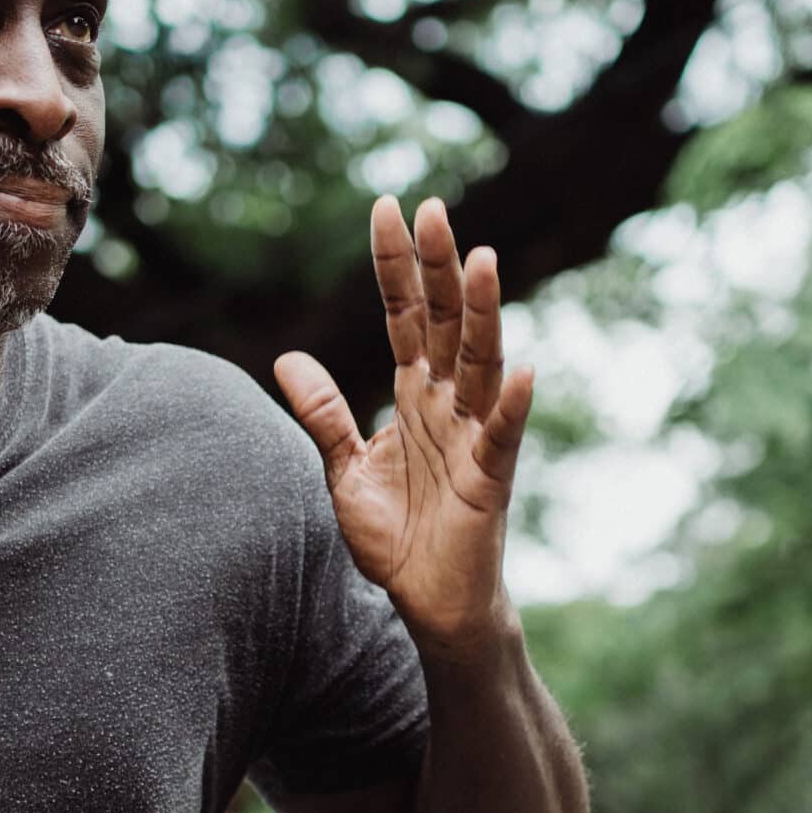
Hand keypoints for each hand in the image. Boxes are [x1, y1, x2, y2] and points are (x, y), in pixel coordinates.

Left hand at [275, 194, 533, 652]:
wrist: (430, 606)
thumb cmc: (398, 538)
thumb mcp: (345, 469)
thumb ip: (323, 414)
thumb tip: (286, 357)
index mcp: (414, 396)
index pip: (404, 315)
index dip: (394, 265)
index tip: (387, 207)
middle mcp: (448, 405)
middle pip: (444, 322)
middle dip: (437, 266)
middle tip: (432, 206)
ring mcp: (474, 438)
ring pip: (480, 363)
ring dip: (483, 313)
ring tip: (482, 259)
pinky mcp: (490, 482)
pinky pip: (503, 439)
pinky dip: (513, 407)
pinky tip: (525, 372)